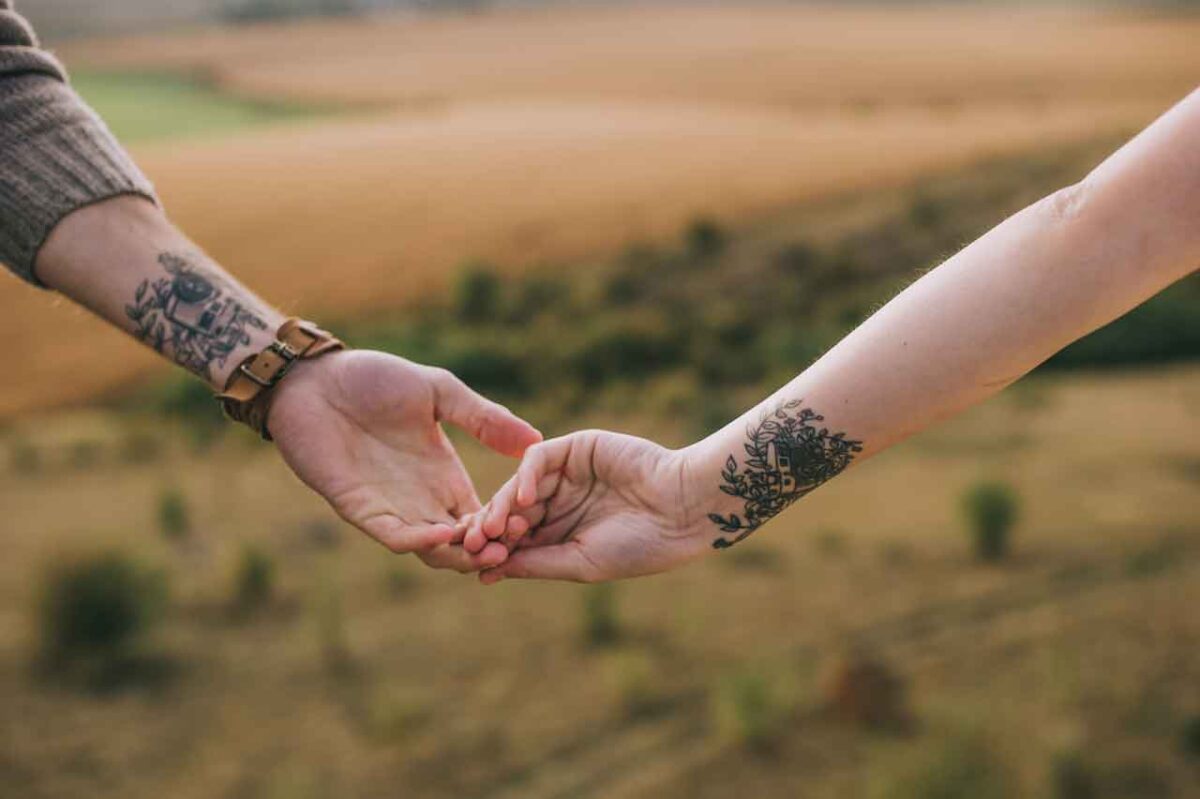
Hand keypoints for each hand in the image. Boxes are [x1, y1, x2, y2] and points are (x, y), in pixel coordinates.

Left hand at [268, 350, 541, 570]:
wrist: (314, 377)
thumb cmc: (374, 379)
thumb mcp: (439, 391)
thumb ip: (483, 417)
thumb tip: (536, 439)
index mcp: (445, 474)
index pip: (483, 515)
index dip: (505, 525)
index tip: (528, 524)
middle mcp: (421, 497)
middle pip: (461, 543)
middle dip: (486, 550)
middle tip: (509, 548)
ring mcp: (390, 505)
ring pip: (430, 550)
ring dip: (456, 554)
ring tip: (480, 549)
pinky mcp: (358, 507)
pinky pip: (392, 535)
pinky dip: (416, 541)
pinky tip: (439, 534)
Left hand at [462, 431, 710, 582]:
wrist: (683, 509)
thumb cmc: (641, 545)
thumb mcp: (581, 562)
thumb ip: (536, 563)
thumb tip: (487, 573)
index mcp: (562, 535)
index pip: (516, 542)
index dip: (496, 553)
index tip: (477, 567)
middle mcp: (559, 504)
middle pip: (510, 513)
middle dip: (493, 529)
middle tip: (480, 543)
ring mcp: (566, 474)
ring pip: (519, 486)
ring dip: (503, 506)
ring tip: (499, 526)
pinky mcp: (575, 448)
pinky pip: (538, 458)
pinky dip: (525, 477)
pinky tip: (524, 500)